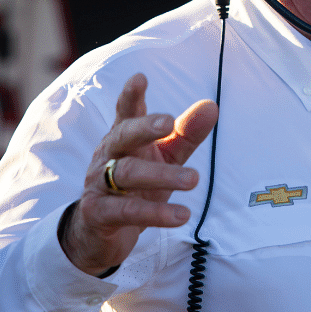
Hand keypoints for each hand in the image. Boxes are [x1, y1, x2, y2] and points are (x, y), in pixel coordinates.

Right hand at [60, 73, 217, 275]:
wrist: (99, 233)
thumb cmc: (135, 186)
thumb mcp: (164, 158)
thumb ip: (185, 134)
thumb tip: (211, 105)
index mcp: (123, 138)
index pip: (126, 112)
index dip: (131, 96)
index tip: (139, 78)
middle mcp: (108, 156)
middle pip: (123, 136)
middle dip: (143, 127)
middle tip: (168, 123)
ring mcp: (99, 184)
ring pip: (128, 174)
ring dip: (162, 176)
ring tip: (194, 179)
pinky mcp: (99, 214)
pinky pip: (127, 212)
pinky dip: (155, 213)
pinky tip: (181, 215)